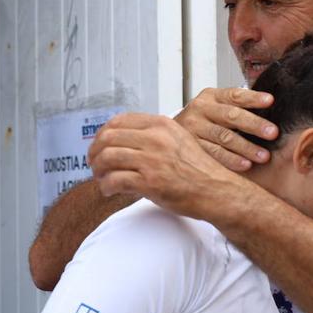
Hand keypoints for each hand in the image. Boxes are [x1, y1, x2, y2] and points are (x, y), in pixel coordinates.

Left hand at [89, 112, 249, 219]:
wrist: (218, 191)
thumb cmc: (200, 170)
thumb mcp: (180, 139)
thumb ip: (156, 134)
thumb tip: (127, 137)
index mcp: (161, 125)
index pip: (118, 121)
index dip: (102, 134)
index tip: (99, 145)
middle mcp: (155, 139)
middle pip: (108, 138)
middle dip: (95, 152)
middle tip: (94, 164)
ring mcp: (152, 160)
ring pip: (107, 158)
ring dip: (98, 170)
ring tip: (101, 178)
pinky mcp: (150, 182)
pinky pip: (114, 180)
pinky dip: (106, 186)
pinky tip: (109, 190)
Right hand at [174, 87, 278, 170]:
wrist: (171, 133)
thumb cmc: (205, 120)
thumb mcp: (217, 106)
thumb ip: (238, 106)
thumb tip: (271, 106)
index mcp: (211, 96)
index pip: (234, 95)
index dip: (253, 98)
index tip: (270, 101)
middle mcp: (200, 109)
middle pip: (231, 116)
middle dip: (254, 124)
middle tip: (273, 133)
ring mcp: (193, 128)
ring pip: (223, 137)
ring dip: (246, 147)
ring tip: (263, 155)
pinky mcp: (190, 146)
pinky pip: (213, 154)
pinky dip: (231, 160)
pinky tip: (246, 165)